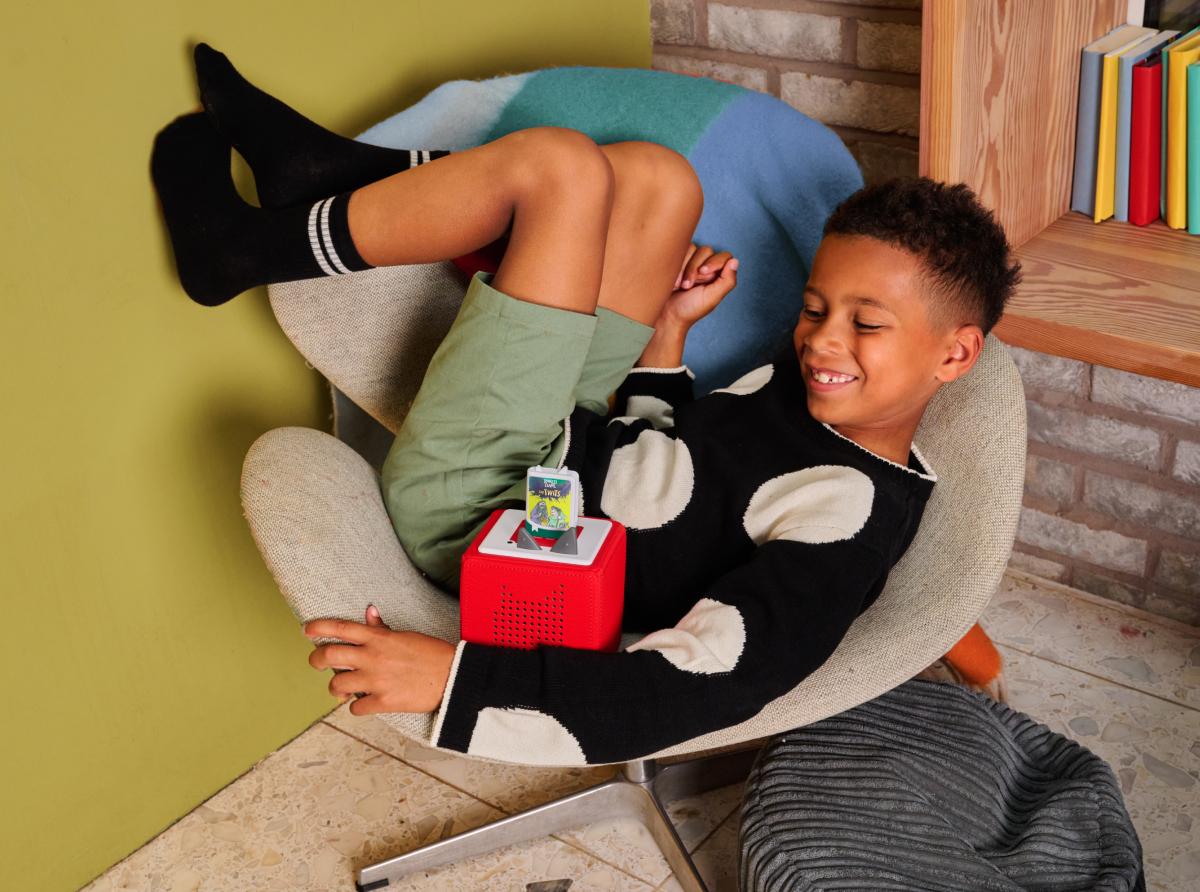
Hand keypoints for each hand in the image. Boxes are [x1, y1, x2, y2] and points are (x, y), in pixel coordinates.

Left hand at [304, 605, 456, 714]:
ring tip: (343, 688)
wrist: (452, 676)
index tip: (306, 630)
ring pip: (336, 684)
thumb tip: (368, 613)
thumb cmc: (431, 654)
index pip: (341, 628)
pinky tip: (362, 703)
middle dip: (315, 659)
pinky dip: (356, 706)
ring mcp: (376, 680)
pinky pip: (355, 707)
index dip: (318, 627)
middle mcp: (373, 657)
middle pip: (329, 655)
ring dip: (336, 687)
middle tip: (316, 662)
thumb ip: (382, 628)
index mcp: (378, 638)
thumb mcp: (405, 635)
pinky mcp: (383, 701)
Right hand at [662, 244, 738, 327]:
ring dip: (685, 268)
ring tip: (680, 285)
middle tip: (688, 286)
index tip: (703, 272)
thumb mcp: (712, 297)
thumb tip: (735, 261)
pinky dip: (676, 265)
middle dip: (695, 268)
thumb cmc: (690, 309)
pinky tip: (673, 280)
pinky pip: (679, 250)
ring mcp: (692, 263)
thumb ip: (727, 281)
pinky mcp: (678, 261)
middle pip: (706, 250)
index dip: (714, 262)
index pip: (724, 256)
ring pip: (692, 249)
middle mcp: (707, 267)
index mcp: (719, 276)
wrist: (666, 314)